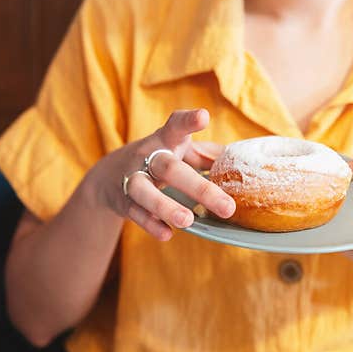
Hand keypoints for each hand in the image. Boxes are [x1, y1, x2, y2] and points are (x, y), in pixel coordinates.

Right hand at [89, 108, 235, 240]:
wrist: (108, 176)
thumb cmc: (158, 159)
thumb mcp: (178, 149)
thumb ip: (207, 155)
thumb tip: (243, 161)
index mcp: (164, 140)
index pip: (175, 126)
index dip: (188, 121)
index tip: (203, 117)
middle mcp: (147, 157)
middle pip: (170, 169)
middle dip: (198, 188)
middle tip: (227, 207)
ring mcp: (132, 179)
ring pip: (144, 192)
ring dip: (165, 206)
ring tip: (188, 221)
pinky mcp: (123, 201)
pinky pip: (135, 214)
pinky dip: (151, 224)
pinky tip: (166, 234)